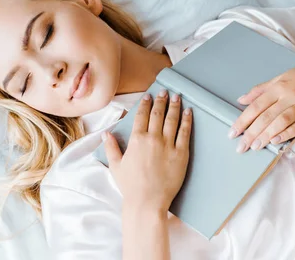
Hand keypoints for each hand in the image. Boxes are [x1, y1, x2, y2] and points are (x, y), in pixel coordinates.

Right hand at [103, 90, 192, 212]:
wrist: (147, 202)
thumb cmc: (130, 186)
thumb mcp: (116, 166)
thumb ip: (111, 147)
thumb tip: (106, 134)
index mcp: (137, 140)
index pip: (142, 115)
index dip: (145, 103)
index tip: (148, 96)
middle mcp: (153, 139)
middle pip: (158, 114)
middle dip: (161, 100)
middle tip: (164, 91)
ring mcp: (168, 145)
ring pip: (172, 120)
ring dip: (174, 106)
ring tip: (176, 96)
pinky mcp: (181, 154)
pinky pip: (185, 132)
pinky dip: (187, 120)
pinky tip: (188, 112)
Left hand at [230, 49, 294, 152]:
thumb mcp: (282, 77)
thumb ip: (261, 89)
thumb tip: (241, 99)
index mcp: (279, 87)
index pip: (256, 106)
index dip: (243, 120)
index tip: (233, 132)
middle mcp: (289, 96)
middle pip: (266, 116)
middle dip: (251, 132)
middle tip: (240, 146)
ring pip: (281, 121)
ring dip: (266, 135)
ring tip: (255, 146)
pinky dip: (288, 133)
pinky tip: (277, 141)